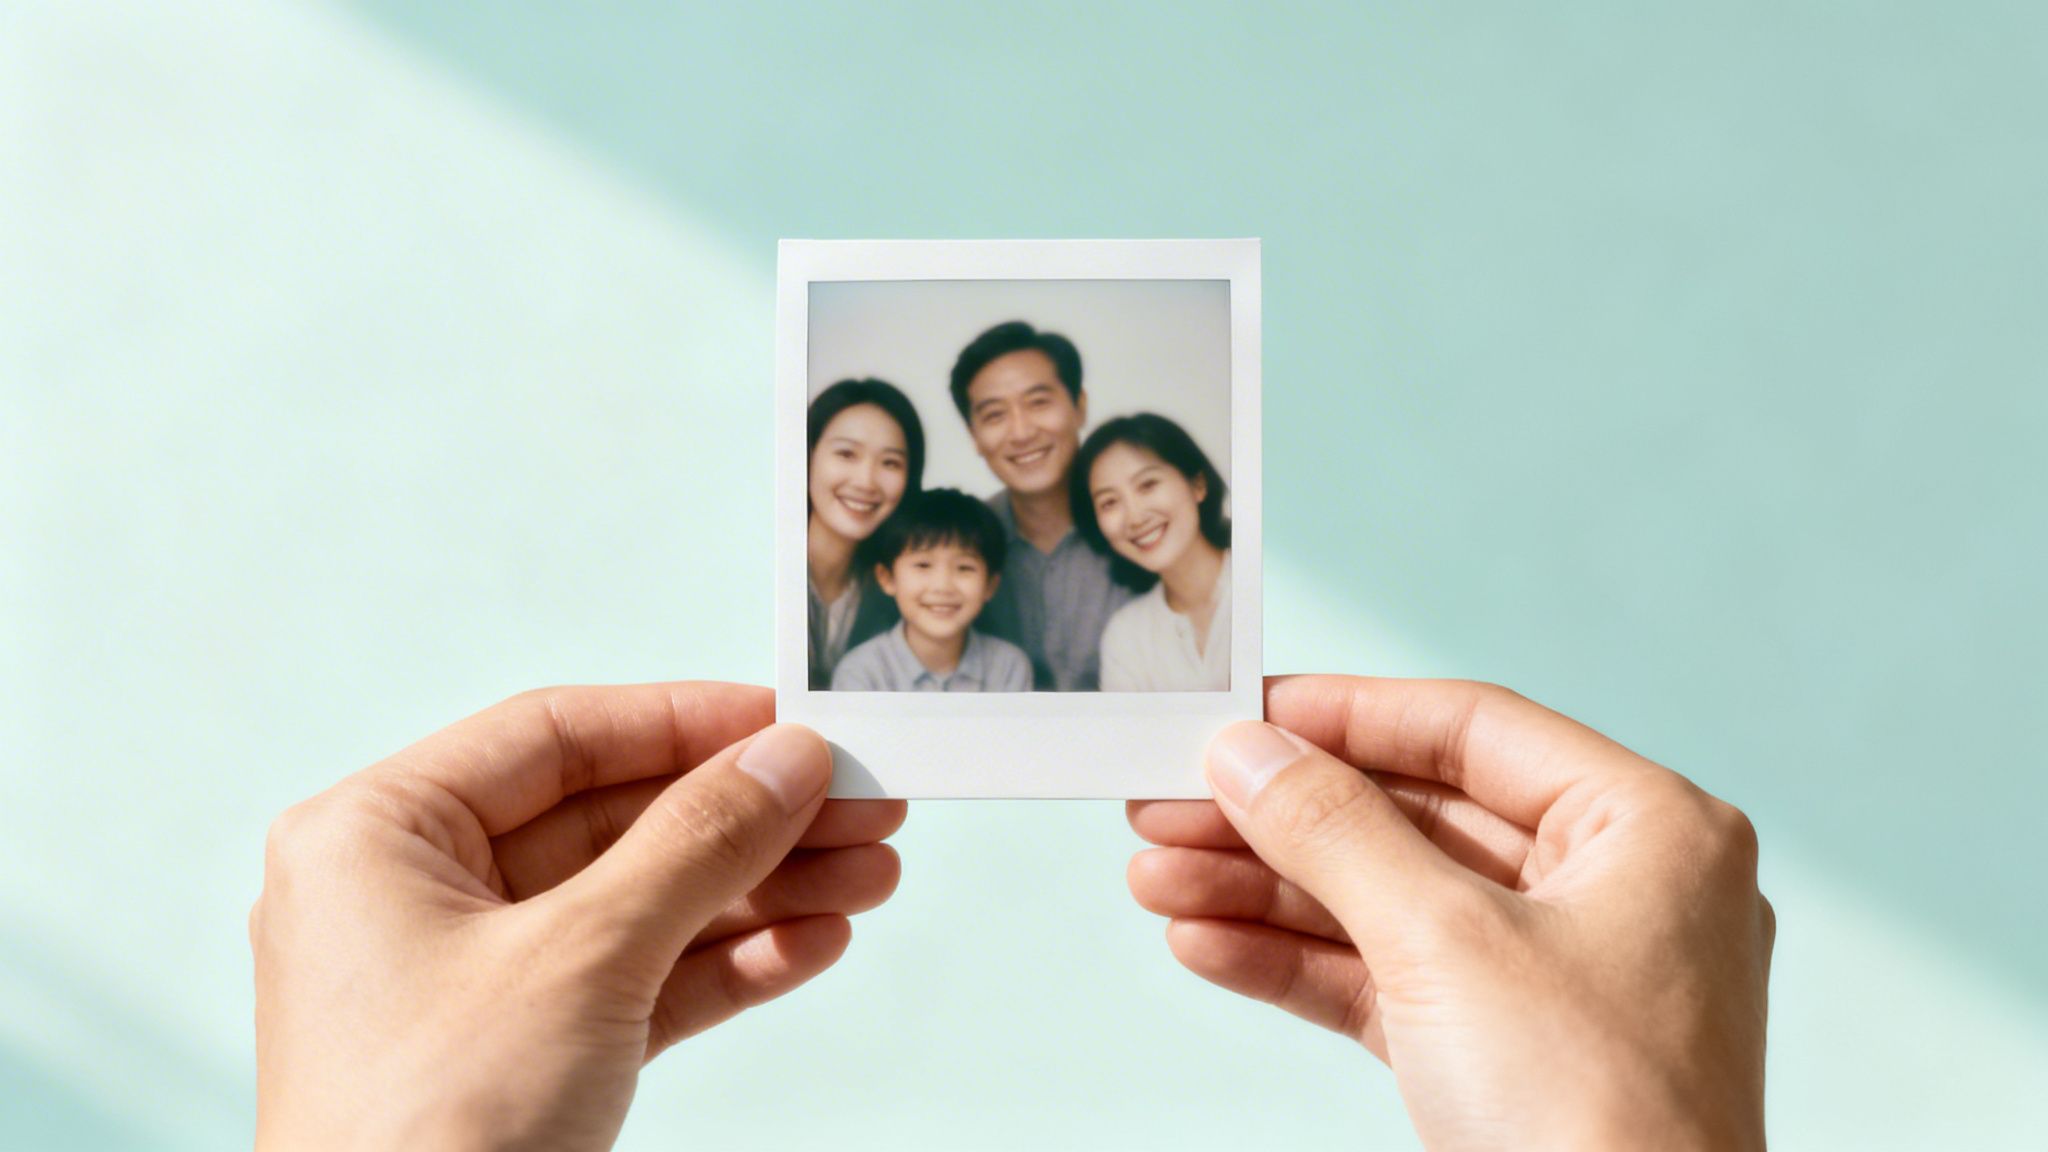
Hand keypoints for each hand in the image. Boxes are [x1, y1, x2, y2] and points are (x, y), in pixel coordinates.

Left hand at [251, 683, 903, 1150]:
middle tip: (862, 801)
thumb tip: (785, 760)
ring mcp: (472, 982)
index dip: (684, 722)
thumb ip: (696, 845)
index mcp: (376, 839)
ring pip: (642, 904)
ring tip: (870, 874)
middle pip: (615, 821)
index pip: (554, 738)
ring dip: (761, 891)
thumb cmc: (428, 1135)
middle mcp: (417, 897)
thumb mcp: (582, 958)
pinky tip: (813, 942)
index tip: (790, 720)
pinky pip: (639, 983)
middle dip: (749, 820)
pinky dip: (728, 964)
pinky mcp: (522, 1057)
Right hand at [1129, 676, 1772, 1149]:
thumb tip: (1248, 753)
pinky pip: (1385, 982)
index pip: (1473, 730)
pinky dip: (1296, 965)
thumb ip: (1335, 831)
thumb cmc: (1596, 1121)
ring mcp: (1555, 980)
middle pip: (1412, 818)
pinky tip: (1206, 944)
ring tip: (1155, 878)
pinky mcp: (1504, 1055)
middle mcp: (1612, 892)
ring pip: (1385, 903)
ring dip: (1265, 892)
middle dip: (1280, 819)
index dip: (1344, 715)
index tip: (1239, 714)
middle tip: (1166, 802)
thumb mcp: (1446, 944)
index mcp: (1649, 831)